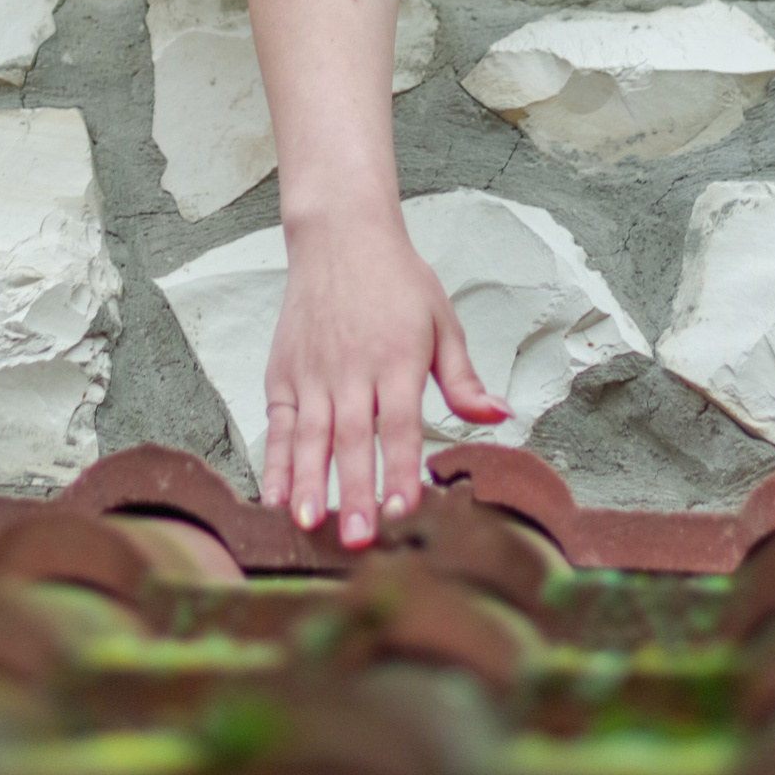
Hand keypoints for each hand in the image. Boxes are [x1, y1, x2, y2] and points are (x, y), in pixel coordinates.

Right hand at [260, 205, 508, 548]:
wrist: (340, 235)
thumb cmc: (397, 281)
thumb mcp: (441, 321)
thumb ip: (463, 378)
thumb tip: (499, 417)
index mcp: (397, 357)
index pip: (400, 423)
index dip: (401, 468)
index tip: (405, 510)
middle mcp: (351, 368)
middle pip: (352, 437)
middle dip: (354, 491)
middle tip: (357, 540)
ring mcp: (313, 371)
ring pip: (310, 435)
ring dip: (308, 483)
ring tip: (309, 525)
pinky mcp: (284, 372)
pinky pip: (280, 424)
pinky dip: (276, 461)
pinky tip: (276, 497)